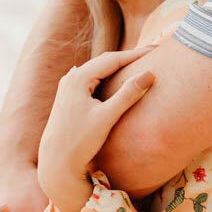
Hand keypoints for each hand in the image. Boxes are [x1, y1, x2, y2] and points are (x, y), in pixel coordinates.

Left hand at [37, 46, 154, 211]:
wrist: (56, 162)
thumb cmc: (80, 141)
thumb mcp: (107, 117)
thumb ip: (128, 94)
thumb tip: (149, 74)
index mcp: (79, 78)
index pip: (112, 59)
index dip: (135, 54)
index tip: (155, 50)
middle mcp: (71, 78)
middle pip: (104, 61)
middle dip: (128, 57)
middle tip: (151, 53)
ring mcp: (67, 86)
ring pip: (97, 70)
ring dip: (117, 66)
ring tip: (138, 62)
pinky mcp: (68, 96)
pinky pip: (92, 79)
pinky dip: (107, 76)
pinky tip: (116, 77)